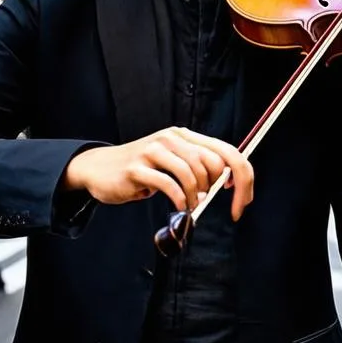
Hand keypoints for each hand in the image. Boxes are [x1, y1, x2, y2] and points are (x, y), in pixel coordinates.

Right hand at [62, 127, 253, 220]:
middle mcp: (171, 138)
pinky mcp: (137, 167)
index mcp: (185, 136)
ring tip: (190, 205)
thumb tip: (227, 182)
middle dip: (220, 190)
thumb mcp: (172, 163)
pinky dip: (179, 199)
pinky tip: (179, 206)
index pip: (227, 151)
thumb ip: (197, 168)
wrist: (98, 169)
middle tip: (211, 205)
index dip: (242, 177)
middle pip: (212, 162)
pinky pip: (168, 184)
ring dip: (196, 195)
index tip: (243, 200)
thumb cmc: (141, 169)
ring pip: (191, 172)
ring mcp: (153, 150)